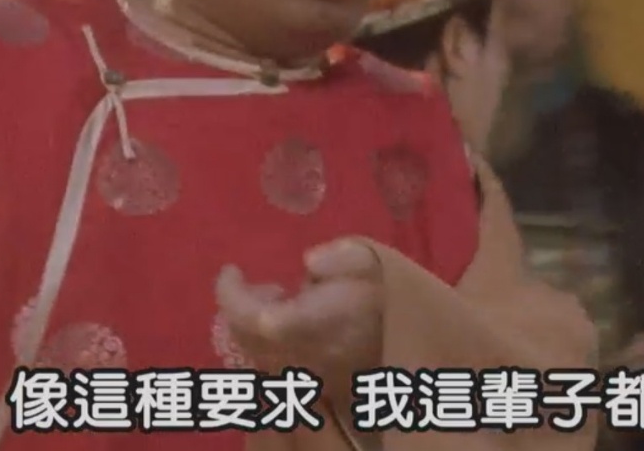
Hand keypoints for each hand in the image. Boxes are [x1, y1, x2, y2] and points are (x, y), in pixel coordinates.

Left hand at [215, 238, 383, 400]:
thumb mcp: (373, 260)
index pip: (255, 318)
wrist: (412, 341)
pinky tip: (290, 324)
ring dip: (252, 324)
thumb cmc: (388, 293)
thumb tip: (309, 262)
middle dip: (240, 305)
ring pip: (253, 354)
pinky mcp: (310, 387)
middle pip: (245, 338)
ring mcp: (305, 377)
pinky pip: (270, 366)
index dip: (232, 296)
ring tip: (282, 300)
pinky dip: (265, 343)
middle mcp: (303, 357)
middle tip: (267, 285)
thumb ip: (344, 256)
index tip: (232, 270)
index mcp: (316, 323)